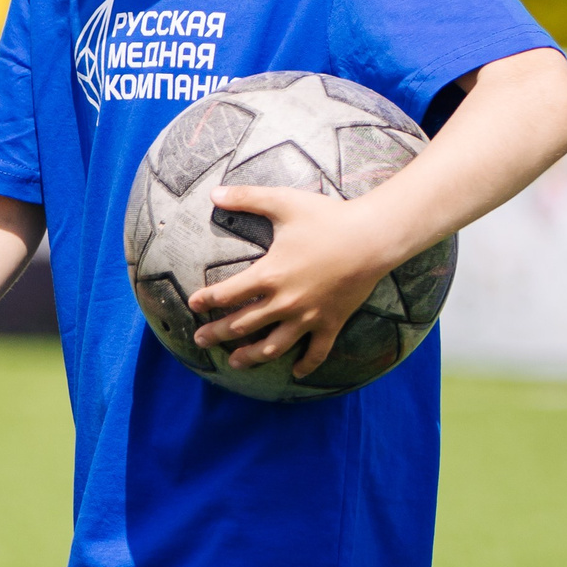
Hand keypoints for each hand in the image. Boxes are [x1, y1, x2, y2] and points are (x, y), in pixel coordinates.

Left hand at [185, 185, 398, 377]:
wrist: (373, 237)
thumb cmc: (328, 218)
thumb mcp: (283, 202)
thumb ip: (246, 197)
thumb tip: (213, 192)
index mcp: (269, 274)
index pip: (228, 294)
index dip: (207, 300)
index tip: (193, 305)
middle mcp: (285, 302)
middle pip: (243, 324)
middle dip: (218, 334)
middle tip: (200, 341)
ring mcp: (309, 316)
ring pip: (274, 346)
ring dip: (252, 356)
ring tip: (235, 363)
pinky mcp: (332, 322)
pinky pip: (317, 351)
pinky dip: (307, 365)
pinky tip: (297, 374)